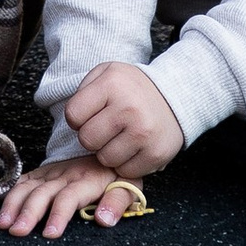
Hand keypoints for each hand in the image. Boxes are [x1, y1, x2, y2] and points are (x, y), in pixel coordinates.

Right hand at [0, 156, 158, 239]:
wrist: (108, 144)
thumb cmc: (118, 173)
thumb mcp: (130, 186)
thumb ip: (118, 202)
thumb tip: (104, 220)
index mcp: (86, 180)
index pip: (69, 197)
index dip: (58, 215)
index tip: (49, 234)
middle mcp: (64, 175)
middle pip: (43, 193)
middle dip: (28, 212)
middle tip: (16, 231)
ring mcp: (49, 173)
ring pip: (26, 186)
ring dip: (12, 203)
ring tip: (1, 224)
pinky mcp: (40, 173)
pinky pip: (18, 182)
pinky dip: (1, 193)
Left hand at [66, 61, 183, 175]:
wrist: (174, 97)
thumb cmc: (132, 88)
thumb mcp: (107, 73)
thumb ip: (83, 90)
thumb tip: (71, 119)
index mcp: (112, 84)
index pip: (73, 115)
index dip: (77, 118)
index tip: (90, 114)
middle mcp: (128, 108)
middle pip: (87, 140)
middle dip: (92, 136)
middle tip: (106, 127)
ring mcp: (143, 133)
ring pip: (104, 159)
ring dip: (108, 152)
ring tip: (120, 136)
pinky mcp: (155, 154)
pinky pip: (125, 171)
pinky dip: (125, 163)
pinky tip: (133, 147)